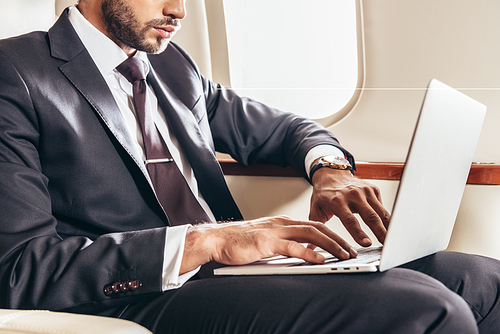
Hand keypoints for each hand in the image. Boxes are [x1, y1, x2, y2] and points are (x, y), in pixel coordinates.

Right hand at [179, 216, 357, 274]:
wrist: (217, 239)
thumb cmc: (240, 241)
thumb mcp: (269, 240)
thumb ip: (287, 242)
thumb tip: (308, 251)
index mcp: (283, 222)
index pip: (314, 225)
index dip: (333, 234)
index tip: (345, 244)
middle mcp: (282, 223)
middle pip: (317, 228)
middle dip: (338, 238)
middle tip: (352, 250)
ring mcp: (275, 231)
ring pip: (310, 234)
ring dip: (330, 245)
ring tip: (343, 254)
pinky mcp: (266, 242)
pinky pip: (293, 246)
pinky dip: (309, 253)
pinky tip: (320, 259)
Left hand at [309, 167, 389, 246]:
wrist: (331, 174)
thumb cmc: (323, 194)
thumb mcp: (316, 209)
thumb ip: (316, 228)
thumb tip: (310, 247)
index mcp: (337, 201)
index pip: (350, 220)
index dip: (358, 233)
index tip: (367, 244)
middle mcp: (353, 195)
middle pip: (370, 217)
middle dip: (380, 232)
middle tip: (387, 246)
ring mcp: (365, 191)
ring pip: (380, 212)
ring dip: (388, 227)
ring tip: (394, 240)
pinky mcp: (373, 189)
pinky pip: (382, 207)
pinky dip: (387, 219)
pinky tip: (391, 229)